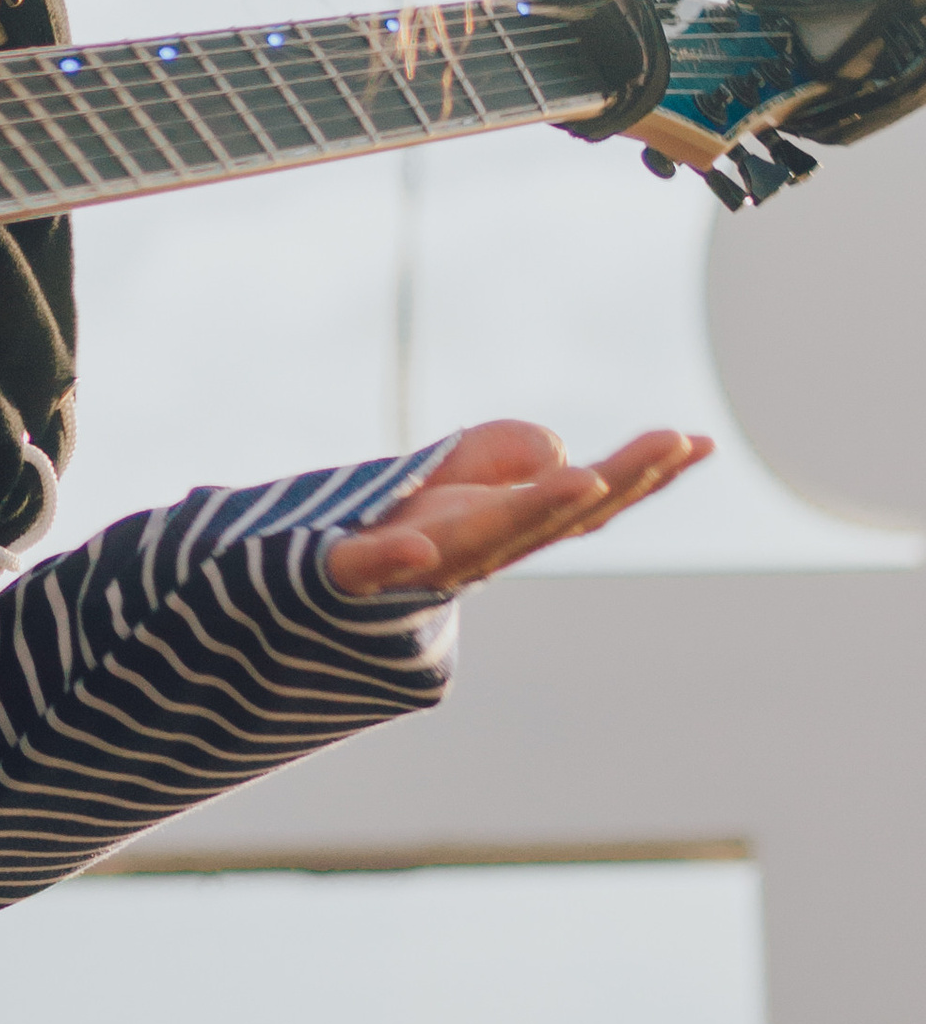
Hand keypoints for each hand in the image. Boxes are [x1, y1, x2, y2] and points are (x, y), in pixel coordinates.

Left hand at [325, 418, 711, 600]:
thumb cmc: (407, 520)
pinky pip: (371, 568)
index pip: (589, 500)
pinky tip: (416, 553)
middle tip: (672, 441)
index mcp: (510, 525)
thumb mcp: (468, 464)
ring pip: (483, 539)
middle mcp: (479, 549)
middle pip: (556, 516)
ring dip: (537, 511)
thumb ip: (515, 451)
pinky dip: (394, 564)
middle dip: (618, 481)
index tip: (701, 440)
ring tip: (587, 480)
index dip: (645, 472)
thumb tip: (556, 461)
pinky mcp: (348, 571)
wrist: (323, 582)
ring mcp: (419, 562)